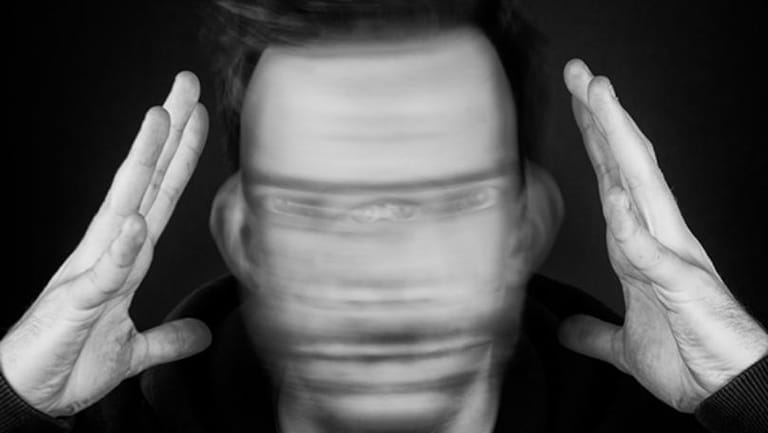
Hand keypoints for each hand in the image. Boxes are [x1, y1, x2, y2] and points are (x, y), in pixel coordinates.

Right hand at [0, 72, 210, 416]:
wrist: (32, 397)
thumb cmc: (70, 363)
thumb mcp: (133, 350)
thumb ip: (167, 337)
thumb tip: (202, 333)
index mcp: (124, 256)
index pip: (160, 195)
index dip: (182, 156)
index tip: (199, 116)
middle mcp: (109, 251)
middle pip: (146, 182)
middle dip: (168, 133)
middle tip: (186, 84)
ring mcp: (92, 272)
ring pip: (123, 207)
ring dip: (143, 164)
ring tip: (161, 119)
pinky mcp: (76, 304)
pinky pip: (103, 273)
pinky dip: (120, 248)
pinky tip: (134, 221)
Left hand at [558, 59, 767, 411]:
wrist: (723, 393)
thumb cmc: (688, 359)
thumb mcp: (626, 345)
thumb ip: (595, 332)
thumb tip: (566, 329)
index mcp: (642, 245)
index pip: (613, 180)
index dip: (593, 141)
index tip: (575, 101)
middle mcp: (658, 237)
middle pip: (626, 165)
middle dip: (601, 117)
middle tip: (579, 71)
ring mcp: (672, 256)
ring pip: (641, 186)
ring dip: (618, 140)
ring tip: (599, 95)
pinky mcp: (682, 286)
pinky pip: (651, 251)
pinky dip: (631, 224)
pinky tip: (614, 194)